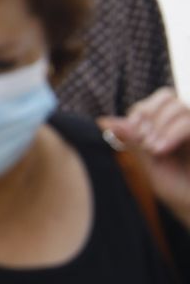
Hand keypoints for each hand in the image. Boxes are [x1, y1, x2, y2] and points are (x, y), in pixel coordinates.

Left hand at [100, 88, 189, 228]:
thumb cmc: (174, 188)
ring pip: (178, 106)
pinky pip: (189, 123)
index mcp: (170, 125)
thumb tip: (103, 120)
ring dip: (159, 126)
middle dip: (148, 114)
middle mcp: (187, 122)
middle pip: (166, 95)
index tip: (132, 132)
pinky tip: (160, 150)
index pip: (152, 101)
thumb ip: (131, 140)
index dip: (139, 111)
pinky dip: (172, 133)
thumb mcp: (146, 162)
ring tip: (152, 149)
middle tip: (143, 140)